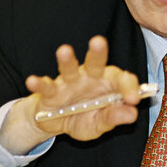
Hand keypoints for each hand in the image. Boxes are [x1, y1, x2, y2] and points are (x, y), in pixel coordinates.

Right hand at [0, 36, 140, 154]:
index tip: (133, 99)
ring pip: (69, 69)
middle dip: (97, 52)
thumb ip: (115, 117)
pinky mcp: (51, 92)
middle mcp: (89, 78)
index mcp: (108, 84)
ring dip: (66, 60)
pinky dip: (39, 83)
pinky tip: (33, 80)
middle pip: (95, 63)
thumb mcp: (101, 123)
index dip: (129, 87)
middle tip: (98, 42)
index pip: (122, 79)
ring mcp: (69, 83)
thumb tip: (133, 113)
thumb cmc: (84, 118)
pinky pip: (46, 87)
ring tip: (64, 51)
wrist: (58, 125)